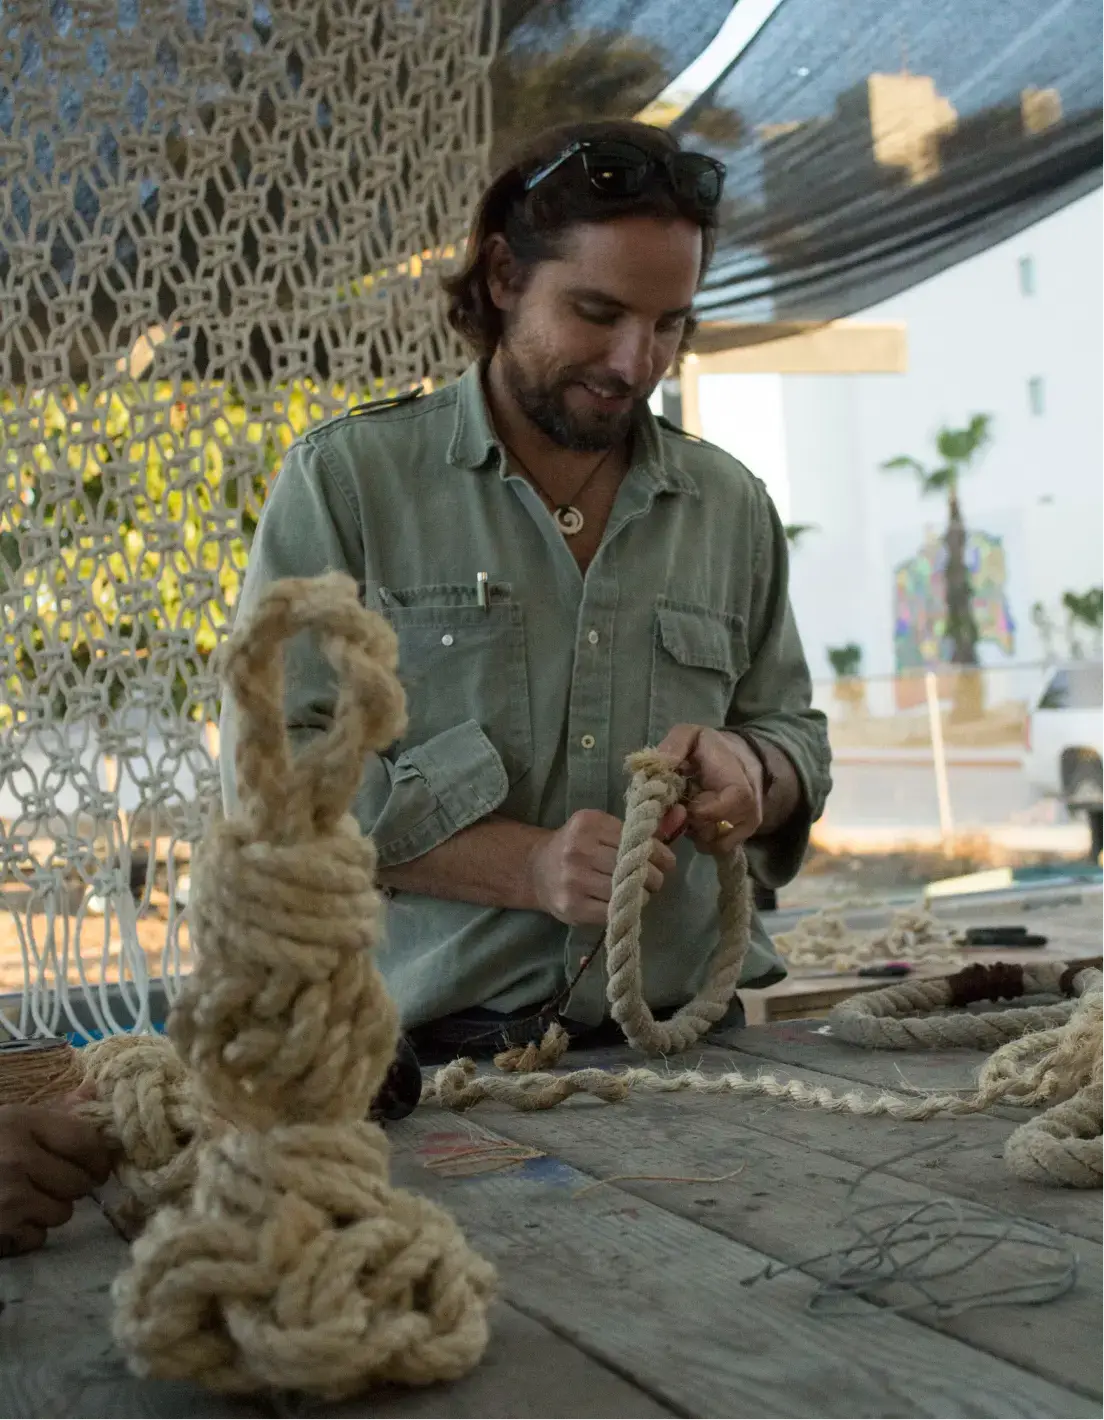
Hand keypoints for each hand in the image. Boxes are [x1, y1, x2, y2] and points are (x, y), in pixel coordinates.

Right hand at [0, 1093, 112, 1256]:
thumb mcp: (9, 1117)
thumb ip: (52, 1111)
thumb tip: (93, 1091)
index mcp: (21, 1122)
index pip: (86, 1142)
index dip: (98, 1157)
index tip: (95, 1165)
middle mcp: (17, 1159)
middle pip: (80, 1183)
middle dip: (73, 1185)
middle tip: (54, 1181)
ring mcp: (7, 1198)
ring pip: (62, 1213)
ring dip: (50, 1209)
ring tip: (27, 1197)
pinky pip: (36, 1238)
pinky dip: (27, 1233)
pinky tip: (10, 1218)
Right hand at [528, 808, 679, 925]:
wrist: (536, 871)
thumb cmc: (579, 848)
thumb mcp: (604, 830)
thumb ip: (642, 827)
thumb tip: (683, 815)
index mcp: (589, 823)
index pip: (636, 839)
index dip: (658, 853)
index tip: (666, 862)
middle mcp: (579, 849)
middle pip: (632, 865)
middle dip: (653, 876)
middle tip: (654, 881)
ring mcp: (574, 879)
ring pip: (625, 890)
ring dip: (641, 895)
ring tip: (639, 893)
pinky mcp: (572, 906)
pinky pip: (611, 912)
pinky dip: (624, 910)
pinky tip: (622, 905)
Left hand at [656, 725, 763, 856]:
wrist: (740, 759)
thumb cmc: (712, 748)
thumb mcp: (692, 735)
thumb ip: (675, 745)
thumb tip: (660, 765)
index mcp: (739, 783)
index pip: (726, 807)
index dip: (698, 810)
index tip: (683, 798)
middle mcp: (750, 811)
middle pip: (712, 832)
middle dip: (688, 821)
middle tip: (681, 802)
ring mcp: (746, 828)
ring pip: (712, 845)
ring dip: (693, 830)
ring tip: (690, 808)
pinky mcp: (740, 838)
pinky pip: (716, 849)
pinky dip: (701, 838)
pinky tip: (697, 819)